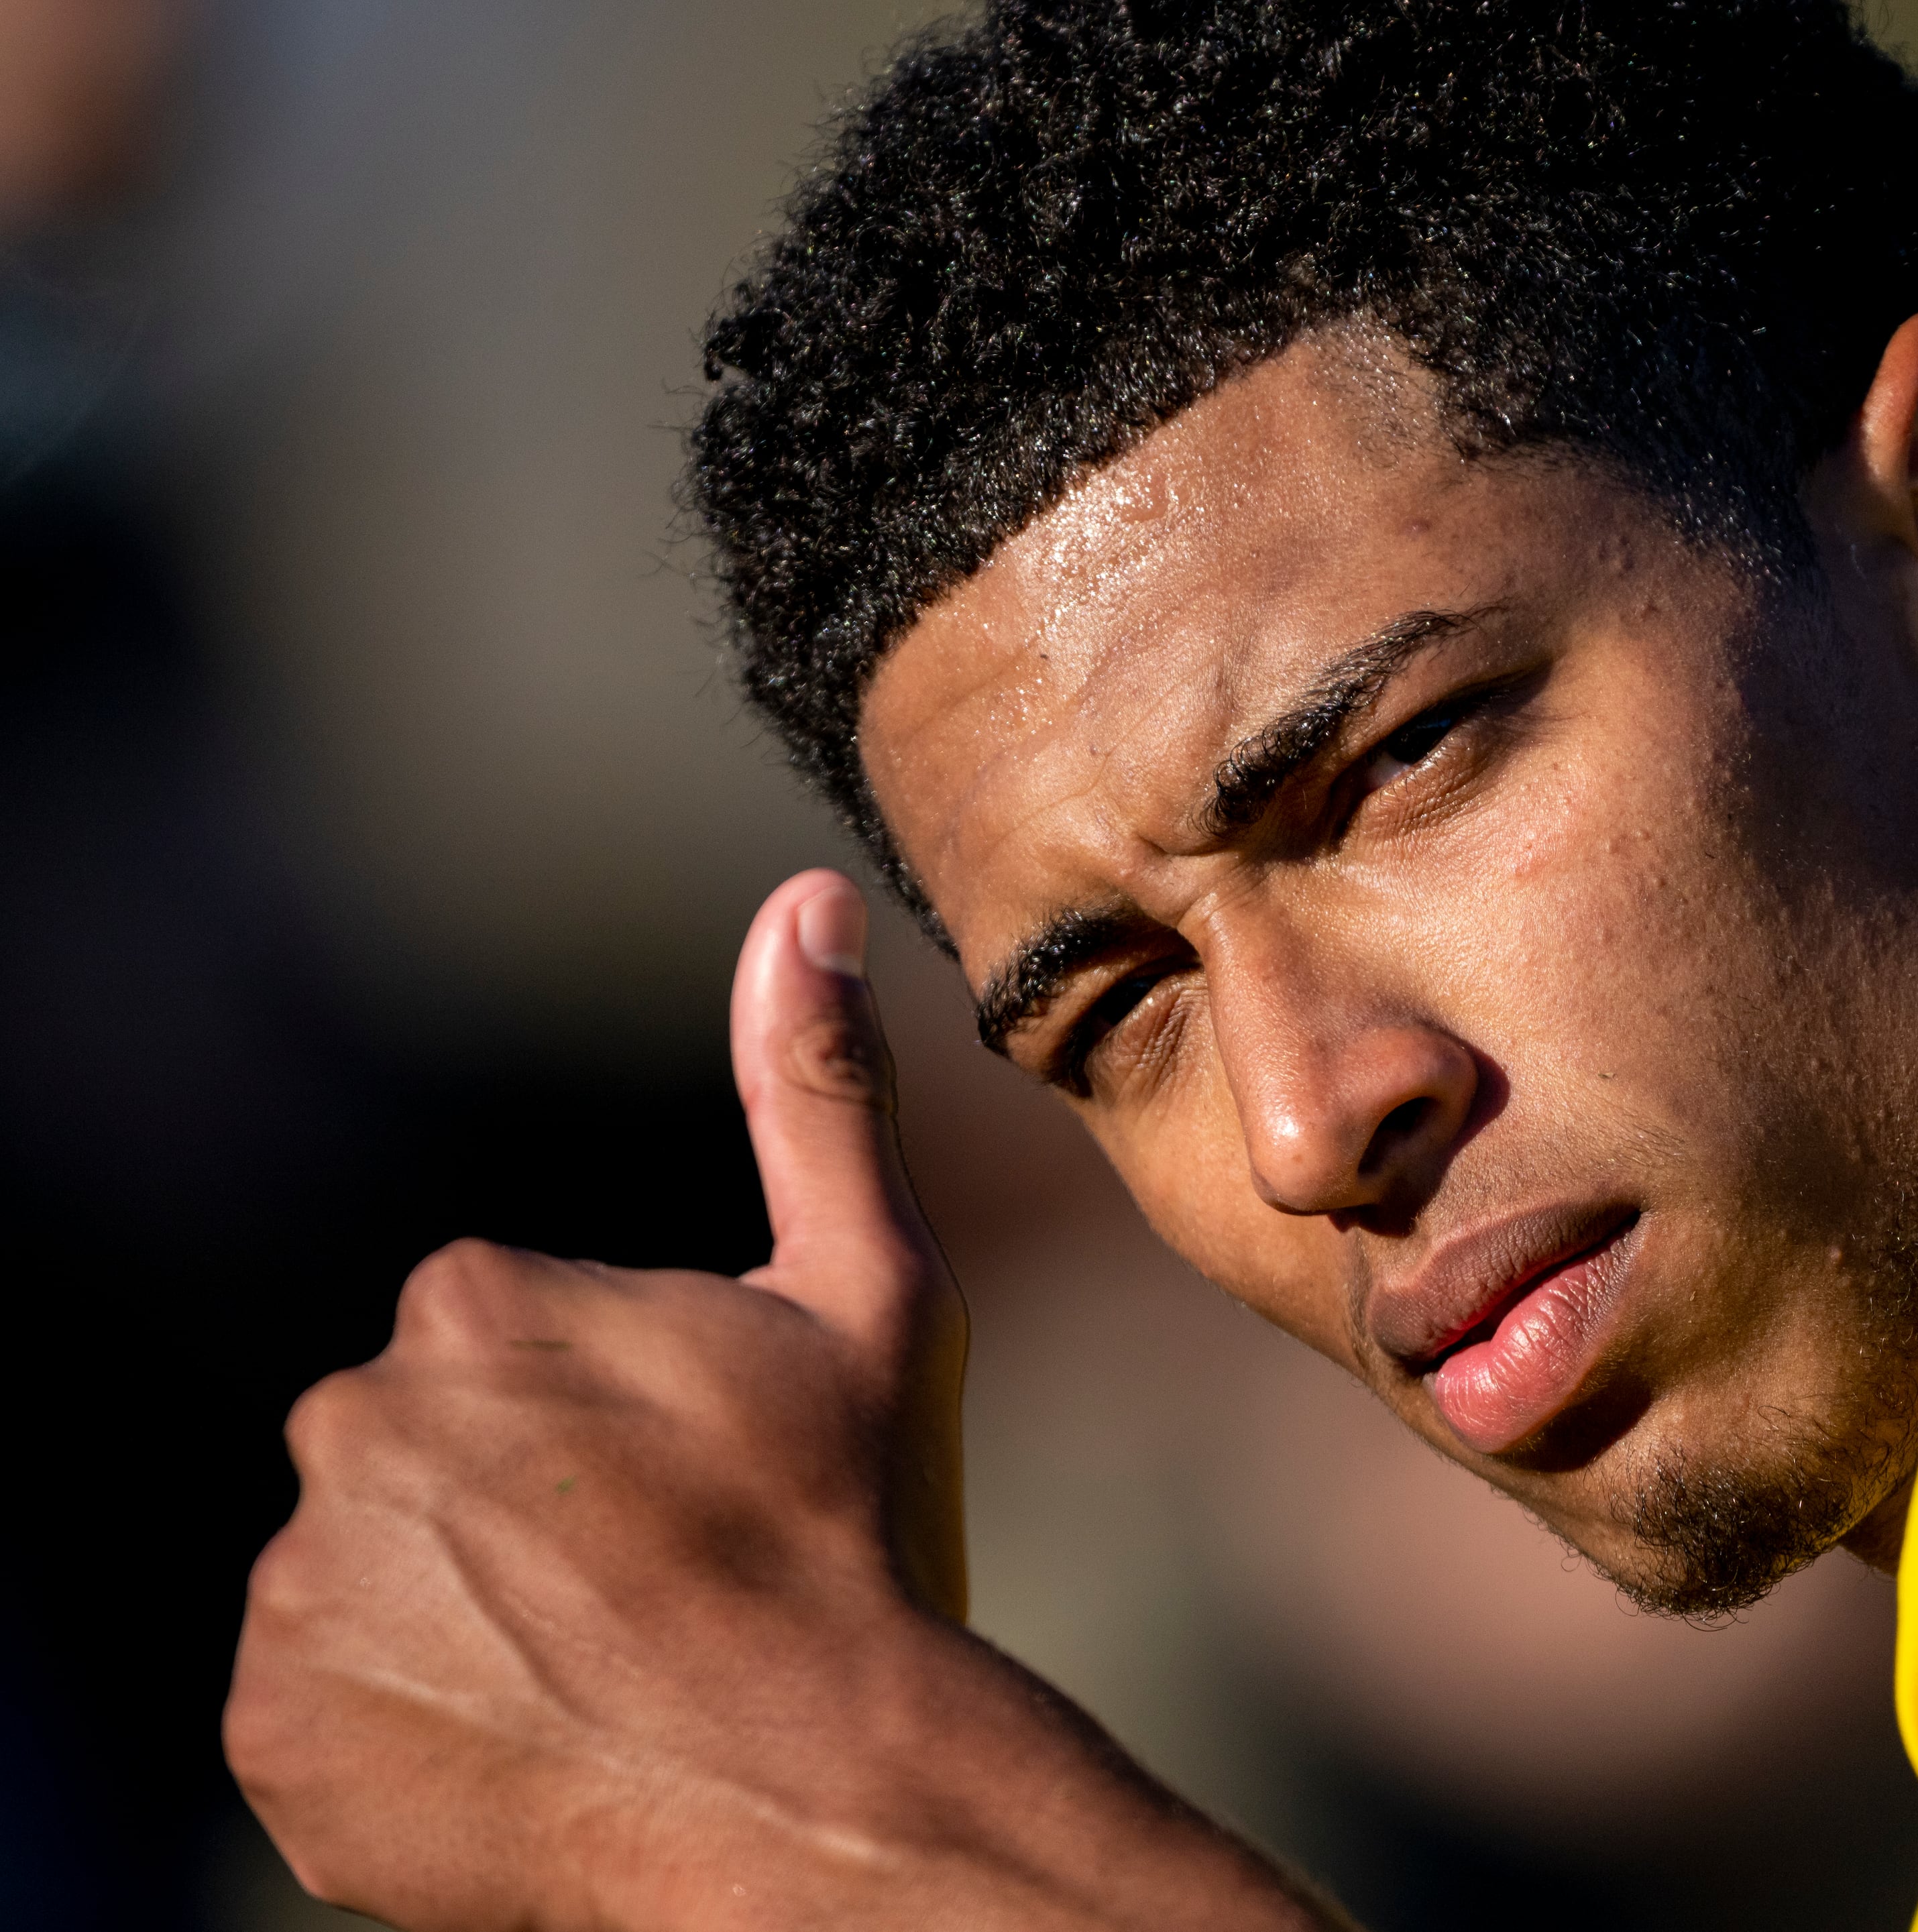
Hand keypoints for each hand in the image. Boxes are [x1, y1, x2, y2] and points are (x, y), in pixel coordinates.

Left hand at [225, 872, 1332, 1929]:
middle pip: (430, 1453)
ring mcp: (299, 1585)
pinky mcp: (273, 1729)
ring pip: (375, 1571)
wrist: (815, 1788)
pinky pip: (325, 1702)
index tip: (691, 1484)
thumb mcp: (871, 1296)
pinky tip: (532, 1734)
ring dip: (466, 1608)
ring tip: (601, 1667)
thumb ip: (816, 1093)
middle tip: (652, 1582)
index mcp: (475, 1305)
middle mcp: (347, 1421)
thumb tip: (804, 902)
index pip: (509, 1345)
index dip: (612, 1416)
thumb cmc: (856, 1531)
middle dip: (524, 1504)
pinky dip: (407, 1722)